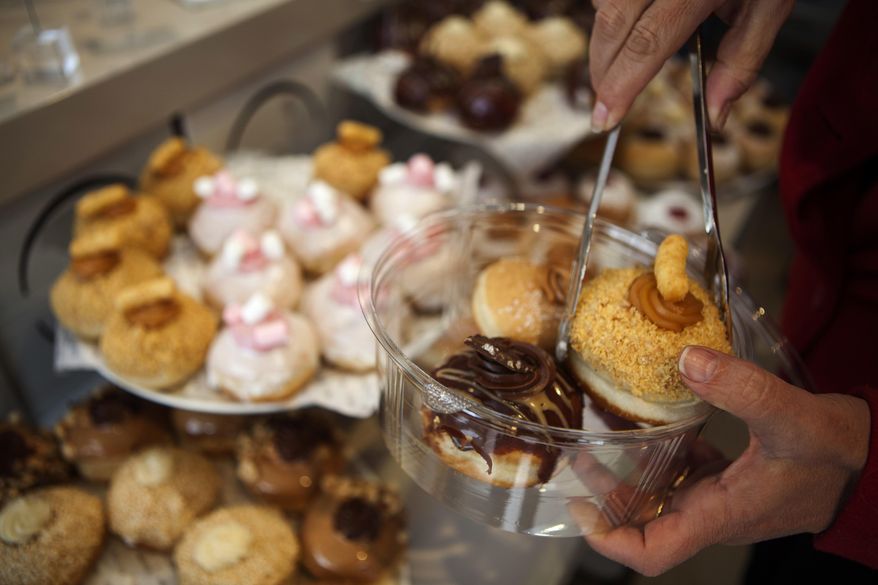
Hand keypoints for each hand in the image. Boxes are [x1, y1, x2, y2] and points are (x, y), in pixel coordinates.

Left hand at [577, 346, 869, 575]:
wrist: (873, 462)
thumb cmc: (840, 451)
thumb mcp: (794, 417)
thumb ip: (743, 390)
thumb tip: (686, 361)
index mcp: (721, 513)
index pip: (655, 552)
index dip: (611, 540)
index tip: (581, 510)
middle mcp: (715, 512)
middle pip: (645, 521)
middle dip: (607, 497)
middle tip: (581, 456)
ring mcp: (722, 497)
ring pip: (662, 497)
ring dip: (630, 475)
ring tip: (603, 438)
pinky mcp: (731, 479)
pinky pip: (686, 476)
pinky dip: (663, 456)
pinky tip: (655, 427)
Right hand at [588, 0, 794, 131]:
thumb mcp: (770, 5)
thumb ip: (741, 61)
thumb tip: (715, 114)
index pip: (647, 44)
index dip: (620, 85)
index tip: (606, 118)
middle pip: (612, 26)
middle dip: (603, 71)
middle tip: (605, 101)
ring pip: (602, 4)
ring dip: (605, 39)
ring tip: (620, 60)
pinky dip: (609, 10)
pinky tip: (628, 22)